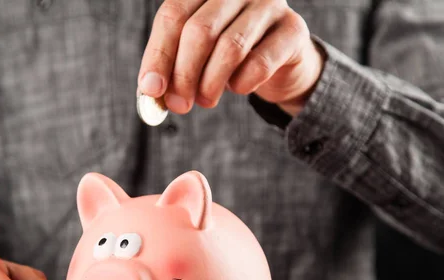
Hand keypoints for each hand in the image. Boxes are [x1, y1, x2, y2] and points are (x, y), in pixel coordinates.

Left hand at [138, 0, 324, 116]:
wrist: (281, 64)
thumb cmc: (230, 59)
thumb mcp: (196, 60)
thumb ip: (172, 70)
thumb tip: (151, 93)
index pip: (173, 16)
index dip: (159, 55)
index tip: (150, 89)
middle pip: (200, 31)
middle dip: (184, 75)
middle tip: (178, 105)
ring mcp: (268, 5)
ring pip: (230, 47)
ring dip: (211, 83)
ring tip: (205, 101)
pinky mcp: (292, 30)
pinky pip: (261, 62)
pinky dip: (243, 83)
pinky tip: (238, 88)